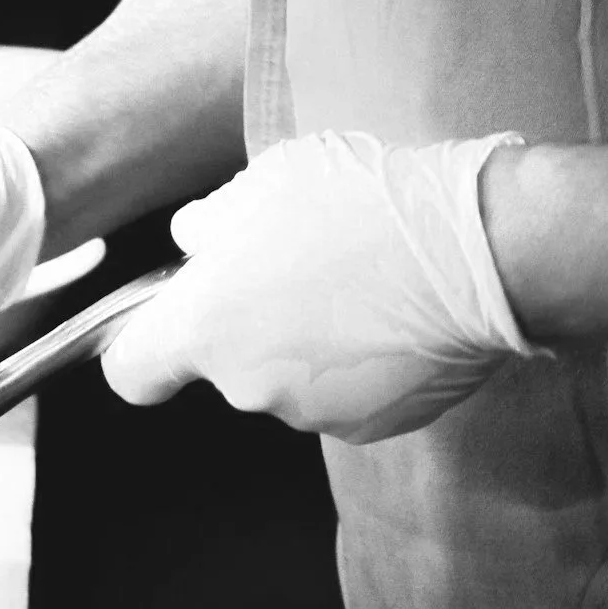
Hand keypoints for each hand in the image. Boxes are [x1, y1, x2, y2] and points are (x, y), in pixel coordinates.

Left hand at [100, 130, 535, 443]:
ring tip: (357, 277)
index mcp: (208, 326)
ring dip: (307, 339)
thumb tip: (192, 243)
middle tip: (297, 260)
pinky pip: (344, 392)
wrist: (474, 252)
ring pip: (287, 377)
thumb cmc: (365, 204)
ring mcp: (313, 414)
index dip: (141, 346)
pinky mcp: (373, 427)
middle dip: (248, 320)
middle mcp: (249, 386)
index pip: (132, 371)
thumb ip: (211, 222)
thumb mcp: (267, 182)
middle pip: (223, 364)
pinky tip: (391, 310)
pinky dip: (357, 361)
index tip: (166, 320)